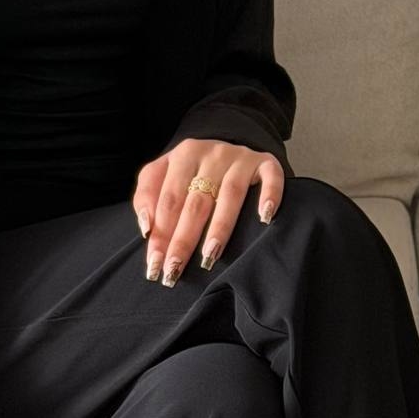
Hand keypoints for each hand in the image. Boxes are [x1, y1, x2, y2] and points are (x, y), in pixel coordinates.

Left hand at [133, 138, 284, 287]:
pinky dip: (270, 196)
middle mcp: (212, 154)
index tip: (155, 265)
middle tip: (175, 270)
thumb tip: (147, 228)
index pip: (168, 199)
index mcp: (183, 155)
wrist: (228, 146)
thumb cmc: (191, 171)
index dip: (160, 233)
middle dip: (183, 239)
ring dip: (219, 227)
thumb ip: (147, 196)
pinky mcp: (266, 162)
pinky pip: (271, 178)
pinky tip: (264, 218)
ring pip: (230, 194)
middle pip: (196, 202)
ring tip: (209, 256)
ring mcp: (241, 158)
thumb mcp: (163, 175)